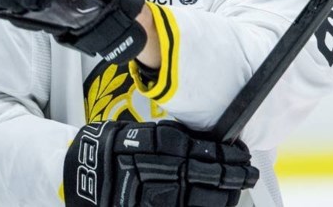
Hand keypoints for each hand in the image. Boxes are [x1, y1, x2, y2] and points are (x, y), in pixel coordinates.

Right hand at [64, 120, 258, 206]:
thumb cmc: (116, 149)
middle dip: (235, 176)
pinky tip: (220, 205)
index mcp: (163, 145)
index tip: (243, 156)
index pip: (208, 151)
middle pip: (210, 175)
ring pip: (203, 199)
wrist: (83, 173)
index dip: (231, 156)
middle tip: (250, 174)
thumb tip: (214, 144)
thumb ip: (178, 139)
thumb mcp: (147, 133)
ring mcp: (158, 195)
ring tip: (239, 190)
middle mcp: (162, 169)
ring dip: (226, 195)